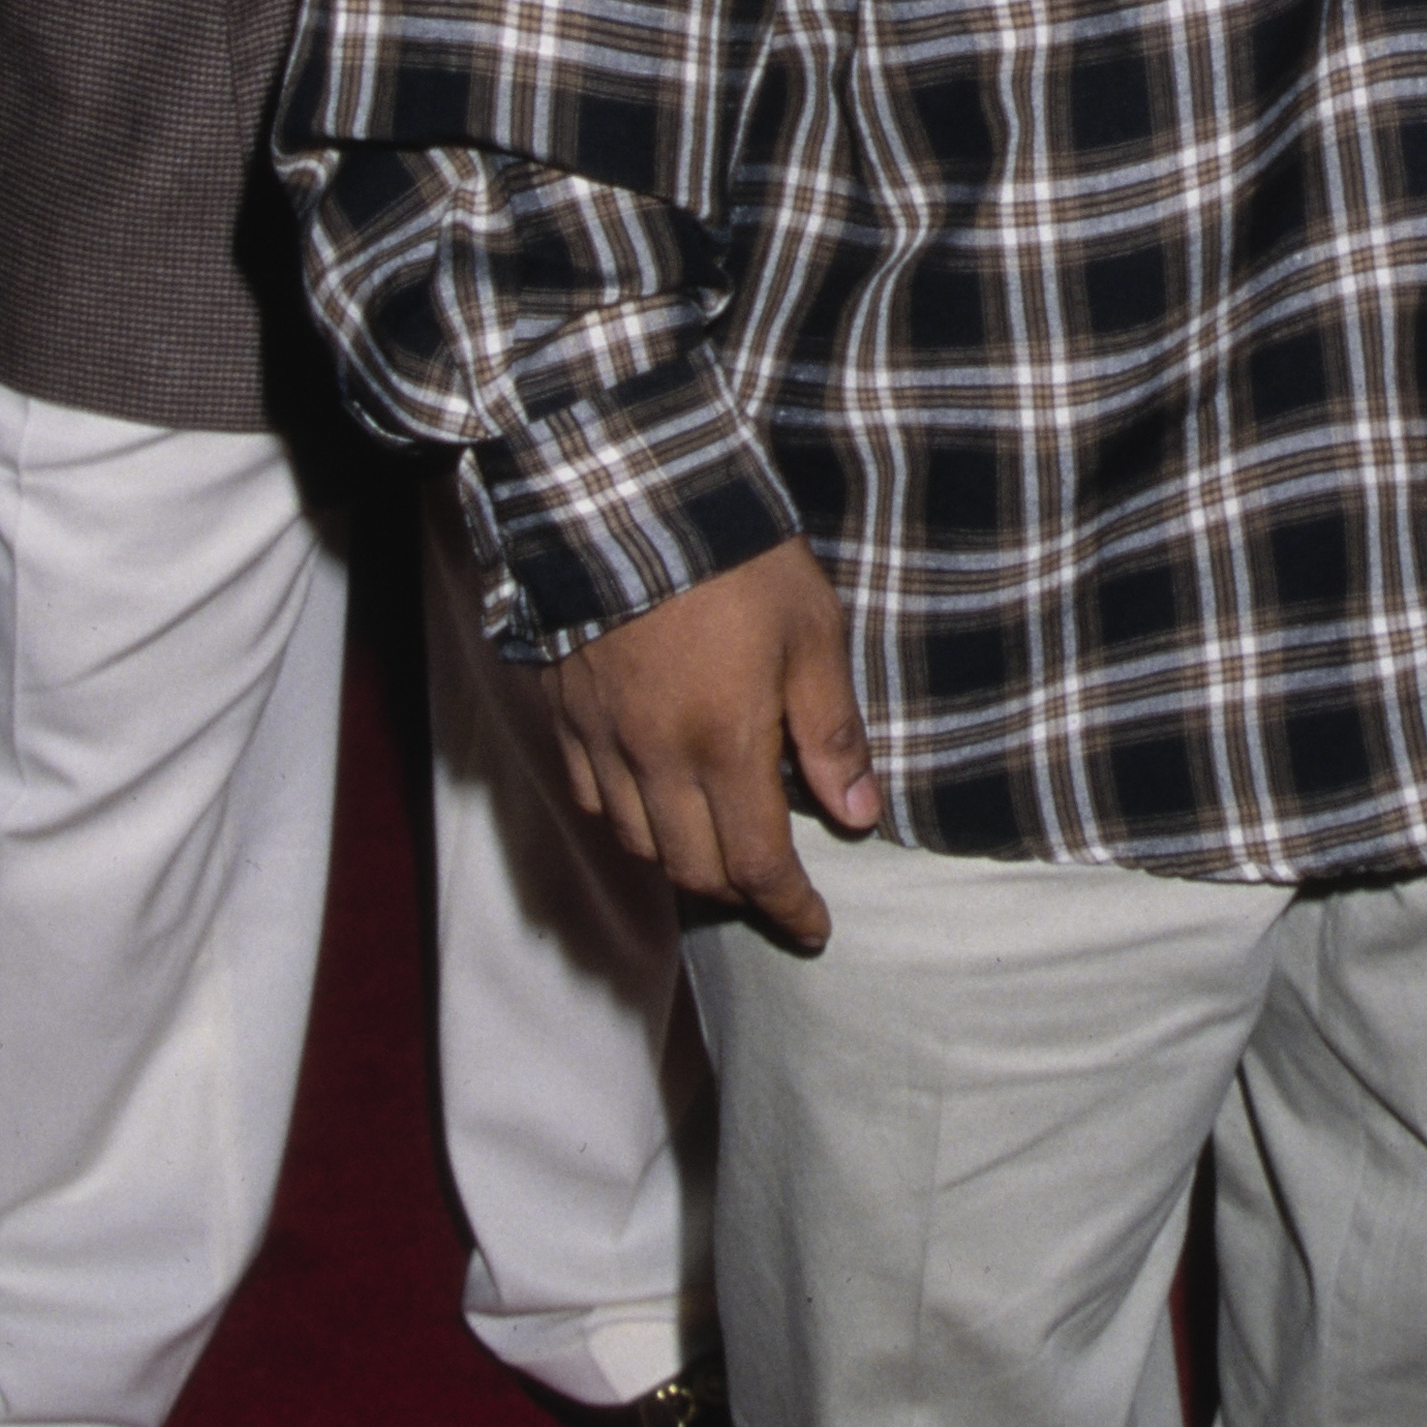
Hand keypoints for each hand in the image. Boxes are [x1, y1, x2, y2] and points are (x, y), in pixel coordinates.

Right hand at [534, 539, 882, 947]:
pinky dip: (627, 817)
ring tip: (718, 844)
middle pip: (693, 869)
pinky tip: (653, 798)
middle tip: (774, 885)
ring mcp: (603, 740)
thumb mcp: (812, 634)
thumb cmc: (735, 559)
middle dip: (739, 892)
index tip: (814, 930)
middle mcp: (655, 760)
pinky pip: (592, 797)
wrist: (626, 496)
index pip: (756, 865)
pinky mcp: (567, 713)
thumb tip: (860, 815)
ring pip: (638, 842)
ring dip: (683, 859)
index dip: (788, 908)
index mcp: (723, 746)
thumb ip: (832, 732)